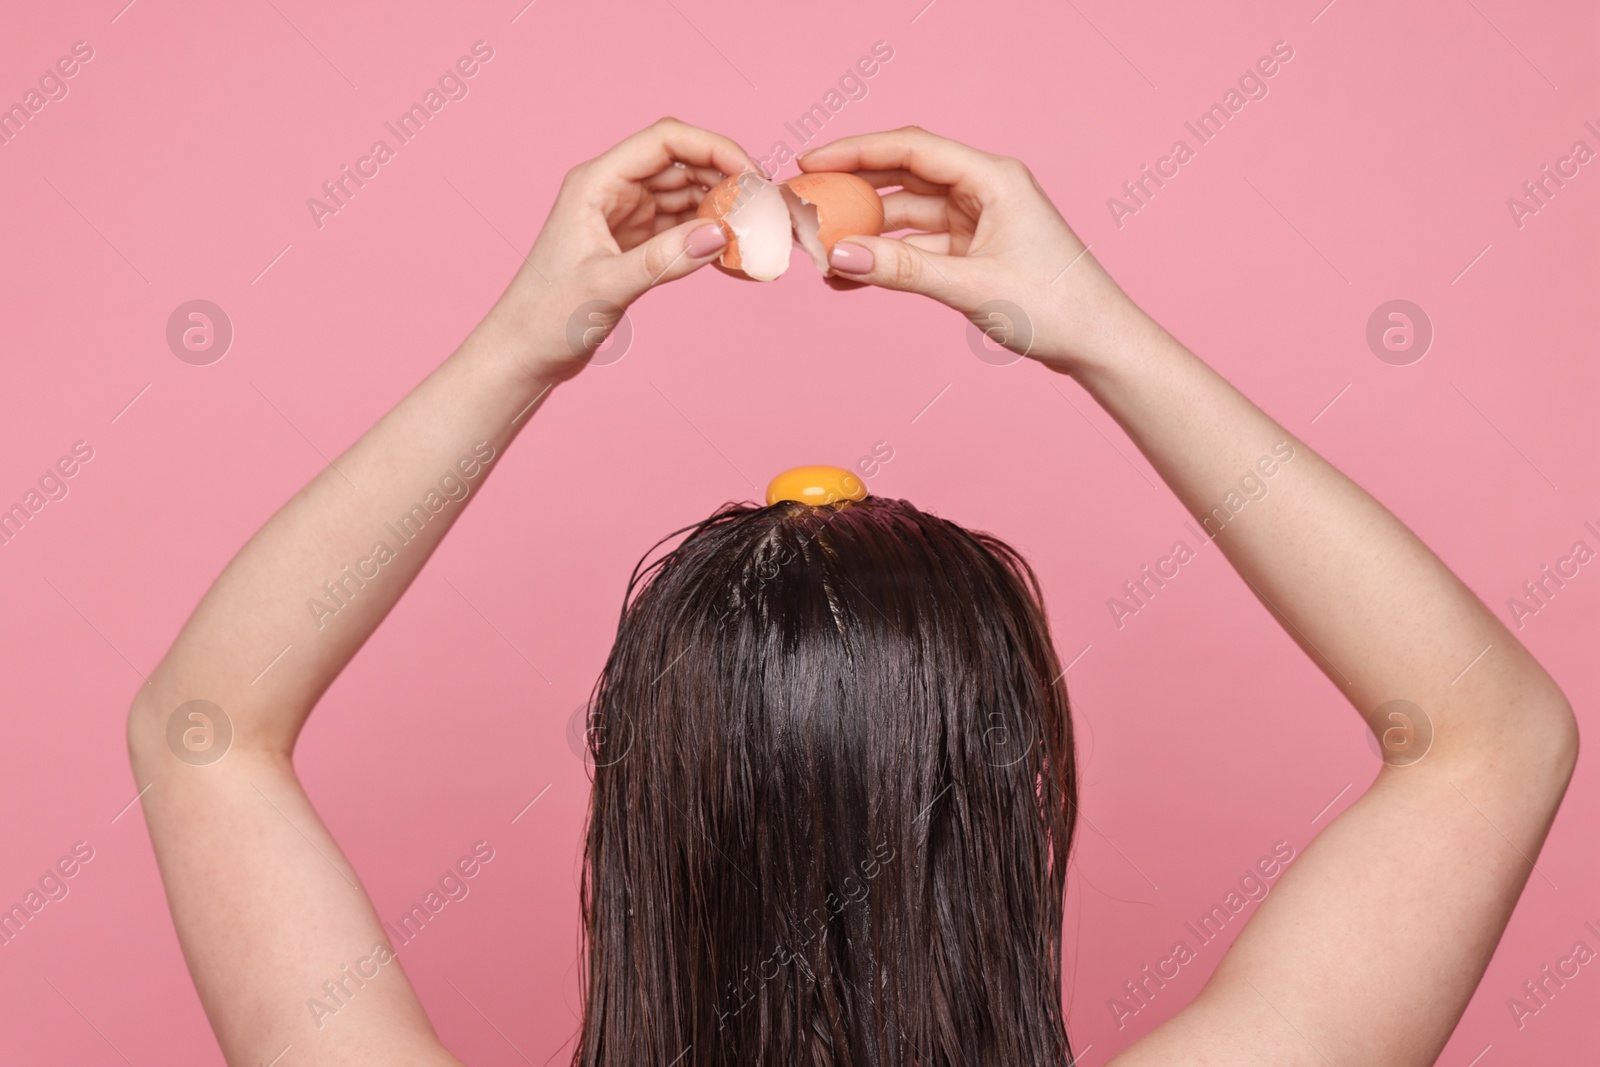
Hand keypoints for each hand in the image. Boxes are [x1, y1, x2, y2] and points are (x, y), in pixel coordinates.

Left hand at [486, 118, 758, 382]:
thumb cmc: (546, 318)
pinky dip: (707, 237)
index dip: (714, 149)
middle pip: (682, 164)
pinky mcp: (633, 245)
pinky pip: (681, 228)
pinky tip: (733, 256)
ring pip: (685, 196)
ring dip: (720, 210)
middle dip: (725, 179)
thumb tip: (720, 233)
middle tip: (763, 208)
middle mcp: (611, 191)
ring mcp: (624, 217)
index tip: (751, 176)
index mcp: (596, 183)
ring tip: (756, 234)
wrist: (523, 355)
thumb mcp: (607, 287)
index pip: (665, 141)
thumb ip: (663, 259)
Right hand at [796, 126, 1137, 373]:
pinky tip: (851, 276)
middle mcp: (985, 190)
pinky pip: (919, 247)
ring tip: (821, 251)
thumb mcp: (971, 287)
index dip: (857, 150)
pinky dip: (888, 259)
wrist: (1098, 344)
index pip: (912, 149)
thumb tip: (842, 255)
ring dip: (866, 233)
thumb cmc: (1057, 307)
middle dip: (853, 188)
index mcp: (994, 178)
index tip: (812, 159)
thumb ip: (903, 270)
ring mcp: (979, 221)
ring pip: (908, 215)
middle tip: (806, 200)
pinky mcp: (976, 251)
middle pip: (905, 175)